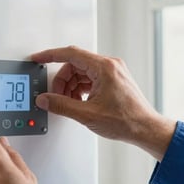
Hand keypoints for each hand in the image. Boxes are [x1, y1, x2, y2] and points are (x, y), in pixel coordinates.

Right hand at [31, 46, 175, 160]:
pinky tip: (78, 102)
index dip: (50, 55)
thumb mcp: (87, 114)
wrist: (145, 129)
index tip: (38, 58)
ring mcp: (111, 72)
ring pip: (80, 73)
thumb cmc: (127, 120)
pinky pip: (89, 79)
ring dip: (70, 87)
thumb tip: (45, 100)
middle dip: (62, 81)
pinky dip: (79, 89)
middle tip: (55, 96)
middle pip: (74, 65)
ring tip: (68, 102)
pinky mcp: (112, 80)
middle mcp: (109, 66)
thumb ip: (61, 105)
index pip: (70, 54)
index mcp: (104, 67)